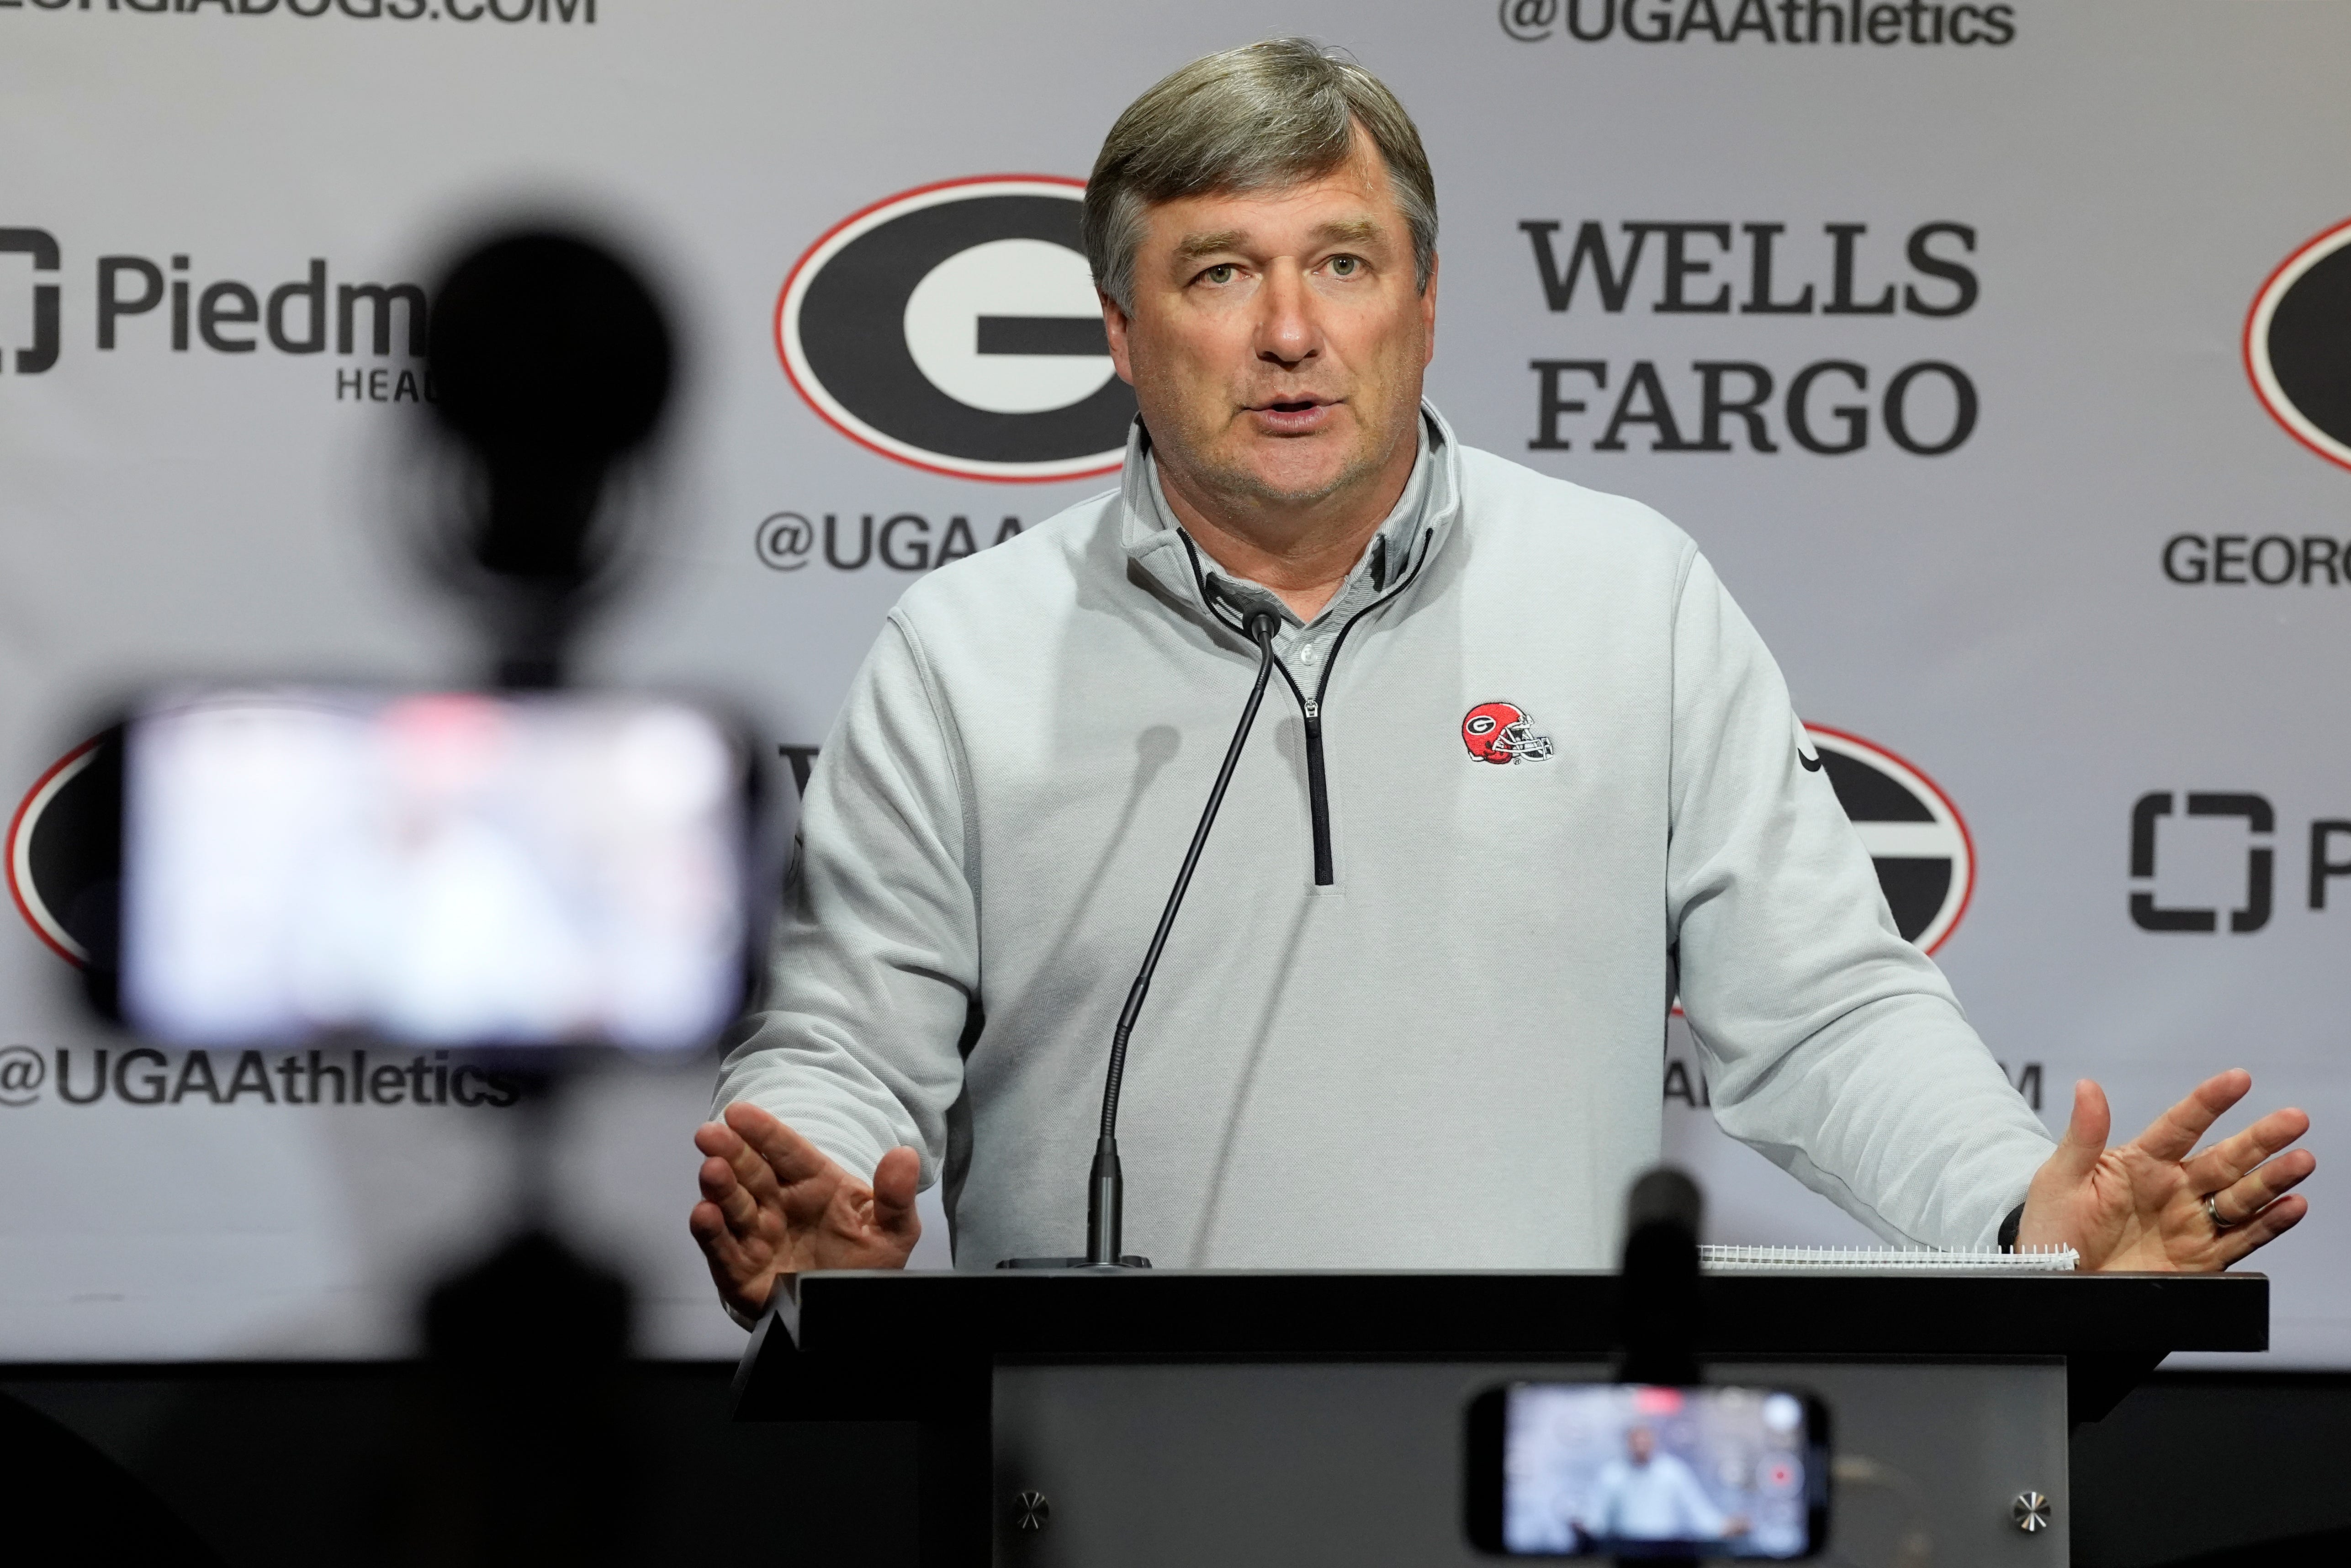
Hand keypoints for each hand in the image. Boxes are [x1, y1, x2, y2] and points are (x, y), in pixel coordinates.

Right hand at [688, 1101, 920, 1319]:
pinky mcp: (741, 1271)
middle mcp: (781, 1206)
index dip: (764, 1132)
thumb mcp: (891, 1233)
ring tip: (712, 1171)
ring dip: (720, 1188)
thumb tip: (905, 1155)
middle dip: (731, 1152)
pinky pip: (722, 1249)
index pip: (787, 1152)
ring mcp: (758, 1237)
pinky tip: (705, 1214)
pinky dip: (711, 1232)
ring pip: (734, 1206)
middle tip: (710, 1135)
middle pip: (753, 1173)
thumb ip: (895, 1197)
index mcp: (815, 1186)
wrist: (845, 1318)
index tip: (739, 1113)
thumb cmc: (864, 1267)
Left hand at [2017, 1070, 2312, 1270]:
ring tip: (2302, 1161)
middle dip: (2261, 1139)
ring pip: (2241, 1196)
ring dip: (2273, 1179)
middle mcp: (2173, 1189)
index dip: (2209, 1102)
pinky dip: (2270, 1224)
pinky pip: (2242, 1238)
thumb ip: (2083, 1136)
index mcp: (2139, 1163)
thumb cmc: (2053, 1229)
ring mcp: (2190, 1223)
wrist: (2056, 1285)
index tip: (2239, 1079)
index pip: (2180, 1125)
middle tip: (2294, 1118)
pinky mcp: (2201, 1259)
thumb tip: (2087, 1085)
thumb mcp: (2060, 1179)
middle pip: (2225, 1157)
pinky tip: (2293, 1207)